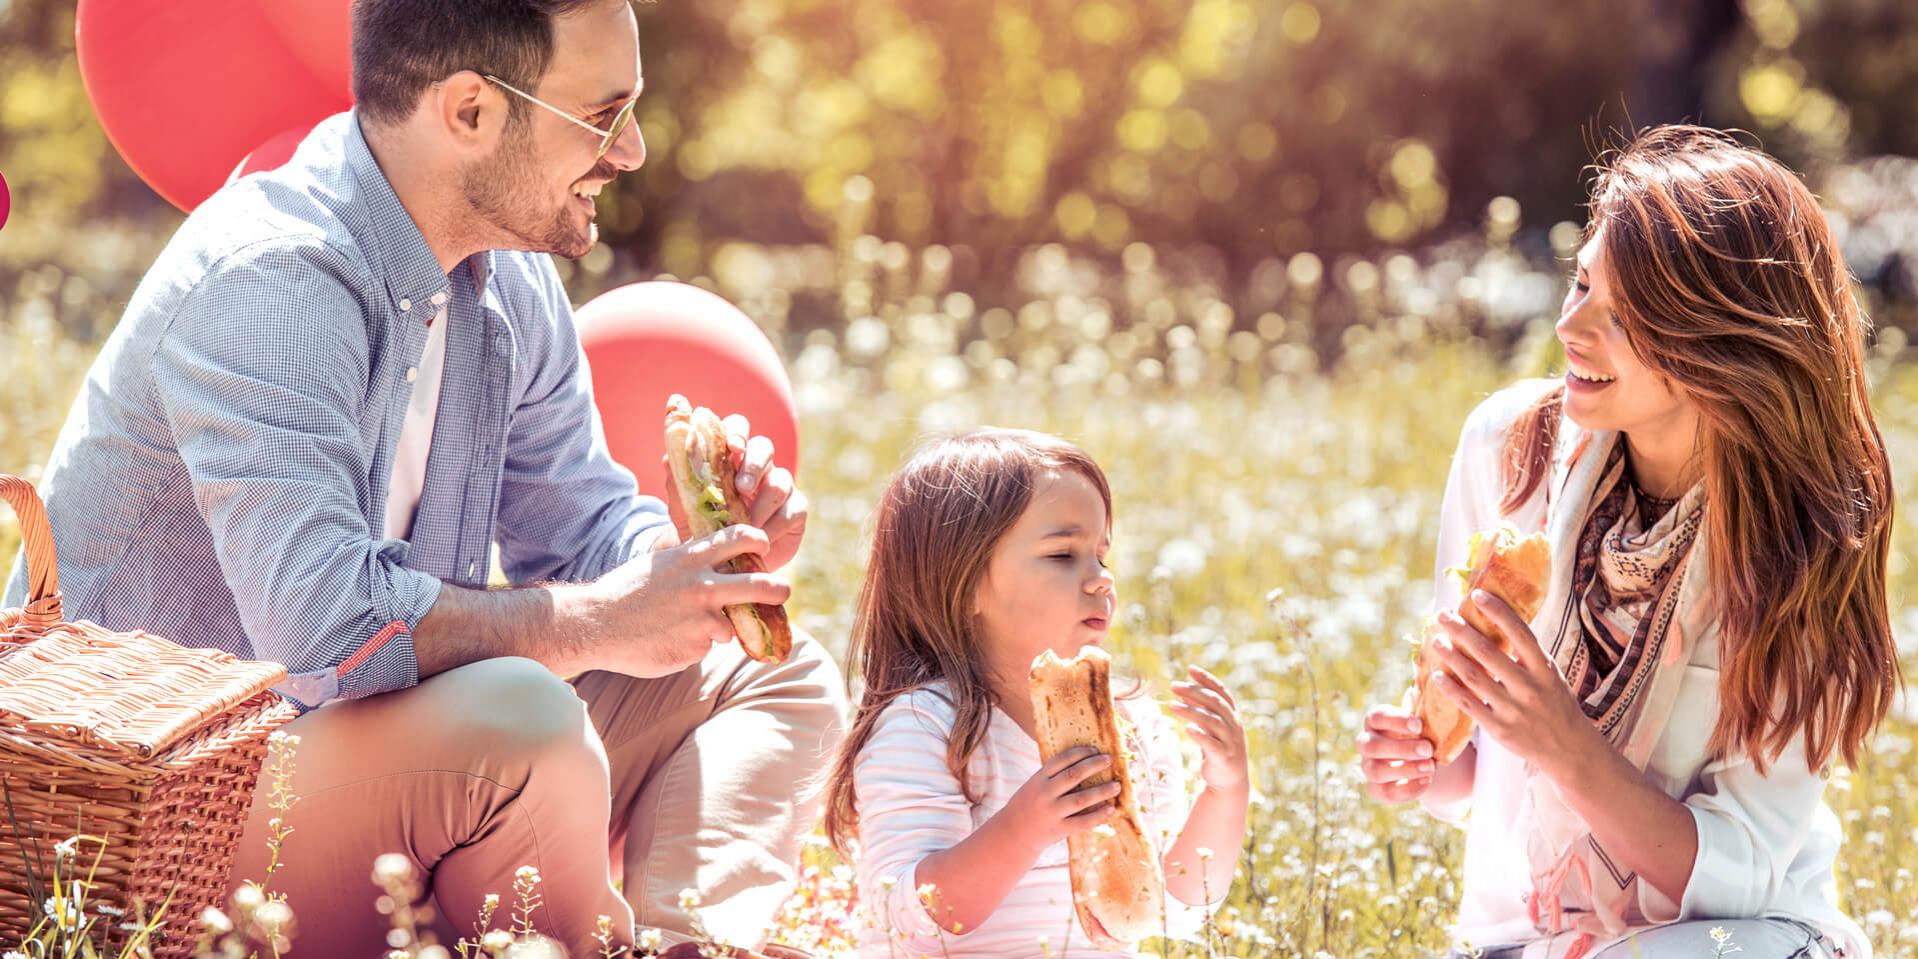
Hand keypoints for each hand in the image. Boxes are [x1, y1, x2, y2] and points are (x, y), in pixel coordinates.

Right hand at [580, 525, 791, 676]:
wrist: (595, 624)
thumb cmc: (626, 592)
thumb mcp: (659, 565)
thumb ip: (689, 564)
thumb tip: (717, 565)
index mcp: (691, 559)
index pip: (738, 539)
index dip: (757, 540)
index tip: (764, 545)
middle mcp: (702, 587)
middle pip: (759, 586)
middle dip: (778, 589)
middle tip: (783, 591)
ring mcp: (701, 620)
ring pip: (730, 626)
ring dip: (717, 629)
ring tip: (681, 626)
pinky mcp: (696, 648)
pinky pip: (705, 647)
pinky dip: (692, 645)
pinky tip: (667, 640)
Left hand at [657, 413, 806, 572]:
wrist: (722, 563)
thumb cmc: (703, 528)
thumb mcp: (686, 509)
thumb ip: (679, 484)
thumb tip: (669, 458)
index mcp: (731, 457)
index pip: (738, 429)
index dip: (737, 432)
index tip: (732, 446)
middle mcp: (758, 466)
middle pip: (764, 447)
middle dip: (754, 465)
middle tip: (742, 488)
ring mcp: (780, 486)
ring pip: (780, 481)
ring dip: (762, 504)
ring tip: (747, 525)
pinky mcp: (795, 510)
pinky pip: (792, 510)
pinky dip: (776, 525)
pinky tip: (762, 539)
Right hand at [997, 745, 1122, 855]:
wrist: (1013, 833)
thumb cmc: (1028, 805)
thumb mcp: (1034, 785)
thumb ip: (1053, 776)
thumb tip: (1084, 762)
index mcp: (1038, 778)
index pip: (1061, 760)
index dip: (1080, 753)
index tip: (1095, 749)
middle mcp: (1044, 793)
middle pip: (1074, 775)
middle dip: (1094, 765)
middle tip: (1110, 760)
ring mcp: (1051, 812)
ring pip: (1081, 799)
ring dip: (1102, 791)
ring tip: (1116, 785)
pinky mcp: (1058, 830)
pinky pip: (1082, 822)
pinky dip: (1098, 815)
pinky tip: (1111, 809)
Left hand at [1169, 665, 1249, 792]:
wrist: (1229, 782)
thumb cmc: (1218, 749)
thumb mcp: (1210, 728)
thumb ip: (1200, 710)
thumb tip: (1183, 691)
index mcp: (1233, 716)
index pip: (1221, 692)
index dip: (1207, 679)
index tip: (1190, 669)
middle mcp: (1234, 726)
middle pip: (1215, 703)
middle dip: (1195, 692)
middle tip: (1174, 685)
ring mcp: (1230, 742)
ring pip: (1211, 721)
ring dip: (1191, 711)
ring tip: (1172, 705)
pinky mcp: (1224, 757)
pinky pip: (1211, 744)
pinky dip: (1200, 735)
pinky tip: (1187, 728)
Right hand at [1358, 700, 1436, 802]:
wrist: (1421, 757)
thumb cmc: (1420, 731)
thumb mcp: (1422, 715)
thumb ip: (1423, 701)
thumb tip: (1428, 675)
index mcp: (1375, 721)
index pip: (1377, 717)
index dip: (1396, 721)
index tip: (1419, 725)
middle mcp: (1366, 743)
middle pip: (1372, 746)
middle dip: (1401, 748)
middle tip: (1428, 749)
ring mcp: (1369, 767)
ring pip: (1375, 771)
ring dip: (1404, 769)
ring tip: (1430, 767)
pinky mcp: (1377, 789)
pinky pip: (1386, 793)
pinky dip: (1408, 788)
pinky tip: (1427, 780)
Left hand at [1427, 589, 1600, 774]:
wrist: (1569, 750)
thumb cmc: (1555, 705)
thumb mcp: (1550, 675)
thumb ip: (1527, 655)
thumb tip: (1498, 621)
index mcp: (1544, 668)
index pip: (1520, 632)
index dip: (1497, 611)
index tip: (1476, 595)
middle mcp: (1529, 686)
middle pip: (1488, 652)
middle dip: (1461, 630)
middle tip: (1442, 615)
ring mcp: (1513, 708)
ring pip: (1473, 676)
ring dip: (1450, 656)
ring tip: (1436, 641)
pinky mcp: (1499, 729)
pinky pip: (1468, 704)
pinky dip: (1450, 688)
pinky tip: (1437, 675)